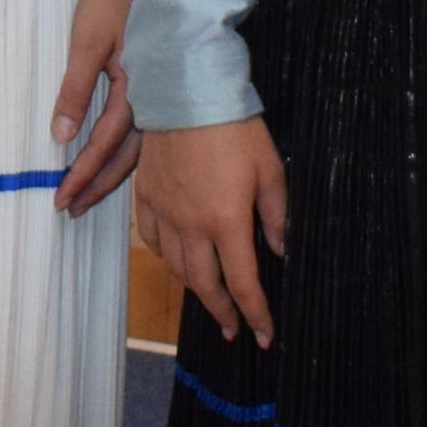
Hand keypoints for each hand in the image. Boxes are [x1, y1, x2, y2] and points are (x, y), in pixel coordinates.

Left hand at [49, 0, 140, 215]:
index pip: (103, 145)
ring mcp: (156, 94)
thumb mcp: (87, 42)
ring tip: (88, 197)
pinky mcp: (154, 86)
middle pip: (124, 158)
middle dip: (97, 186)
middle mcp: (151, 99)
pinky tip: (114, 164)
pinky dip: (125, 154)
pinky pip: (142, 132)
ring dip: (112, 175)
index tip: (62, 199)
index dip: (82, 175)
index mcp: (135, 90)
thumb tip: (61, 134)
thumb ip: (75, 89)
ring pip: (136, 149)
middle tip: (72, 210)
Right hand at [133, 117, 287, 350]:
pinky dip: (168, 259)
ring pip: (178, 268)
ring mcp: (165, 212)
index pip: (243, 284)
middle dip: (223, 312)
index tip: (264, 335)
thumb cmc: (235, 127)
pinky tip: (179, 260)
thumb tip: (280, 250)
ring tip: (212, 297)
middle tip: (234, 328)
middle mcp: (192, 225)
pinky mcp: (146, 196)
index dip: (255, 315)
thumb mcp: (271, 170)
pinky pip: (154, 241)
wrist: (186, 91)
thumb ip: (277, 216)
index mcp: (227, 221)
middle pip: (206, 285)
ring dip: (197, 289)